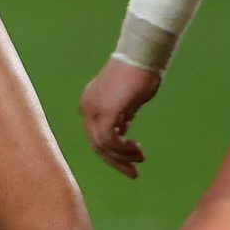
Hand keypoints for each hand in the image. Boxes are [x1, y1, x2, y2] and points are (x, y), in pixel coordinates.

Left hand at [81, 58, 162, 178]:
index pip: (96, 136)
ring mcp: (94, 109)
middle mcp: (87, 107)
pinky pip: (110, 140)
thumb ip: (122, 116)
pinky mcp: (106, 111)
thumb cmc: (139, 74)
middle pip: (96, 144)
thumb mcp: (127, 101)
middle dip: (116, 161)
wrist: (142, 56)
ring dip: (122, 156)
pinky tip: (136, 149)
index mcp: (90, 104)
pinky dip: (122, 149)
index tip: (130, 161)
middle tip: (134, 172)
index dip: (112, 152)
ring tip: (139, 157)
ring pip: (102, 145)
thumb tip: (123, 131)